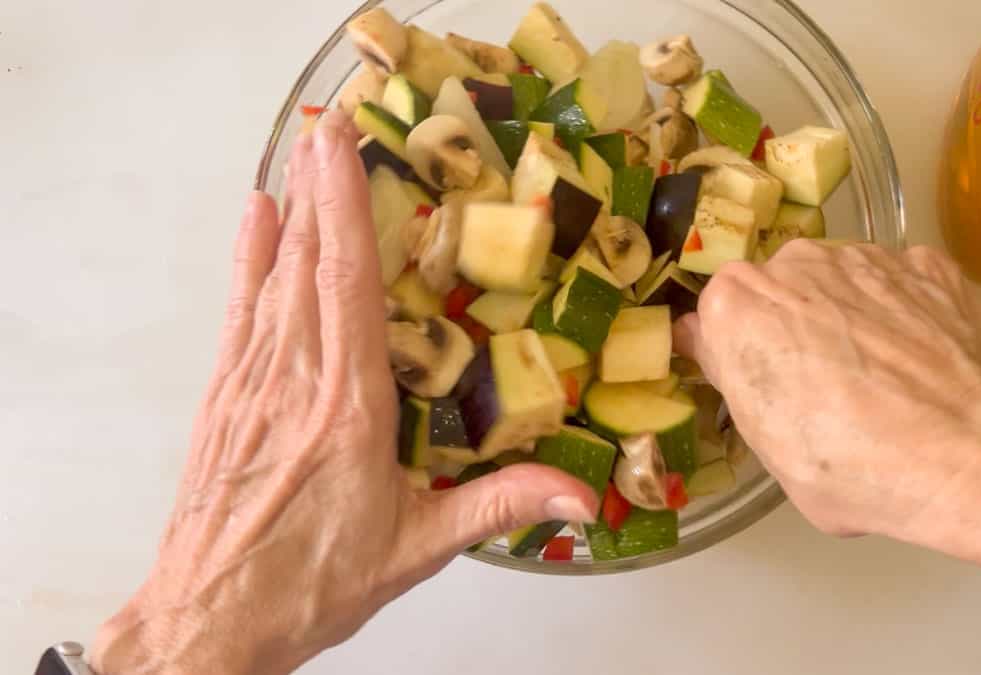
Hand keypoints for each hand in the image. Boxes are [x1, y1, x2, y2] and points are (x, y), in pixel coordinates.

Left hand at [90, 112, 596, 674]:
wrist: (211, 620)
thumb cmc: (310, 583)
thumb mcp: (417, 548)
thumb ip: (500, 508)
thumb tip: (581, 498)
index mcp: (348, 407)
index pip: (349, 286)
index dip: (347, 210)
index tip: (345, 152)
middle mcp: (295, 380)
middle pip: (310, 264)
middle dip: (321, 188)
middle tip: (329, 126)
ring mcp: (252, 384)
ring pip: (274, 279)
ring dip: (291, 211)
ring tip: (301, 154)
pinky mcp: (225, 399)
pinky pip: (240, 312)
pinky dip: (250, 260)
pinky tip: (255, 222)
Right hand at [674, 241, 980, 540]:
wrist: (972, 454)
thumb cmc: (854, 467)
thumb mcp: (769, 449)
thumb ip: (740, 383)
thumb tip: (716, 347)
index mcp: (736, 307)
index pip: (720, 319)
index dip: (743, 353)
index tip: (766, 385)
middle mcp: (795, 264)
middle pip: (782, 291)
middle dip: (798, 327)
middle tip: (828, 386)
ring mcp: (867, 256)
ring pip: (844, 282)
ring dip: (854, 316)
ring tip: (888, 377)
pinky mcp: (930, 264)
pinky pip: (903, 284)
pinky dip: (910, 311)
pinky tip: (929, 360)